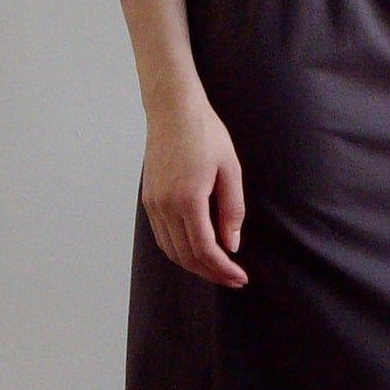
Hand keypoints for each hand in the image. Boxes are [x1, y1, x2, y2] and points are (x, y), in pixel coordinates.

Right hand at [141, 96, 247, 285]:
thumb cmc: (205, 134)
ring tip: (217, 268)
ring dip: (194, 266)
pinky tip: (196, 251)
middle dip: (211, 273)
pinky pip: (162, 237)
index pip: (205, 250)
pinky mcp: (148, 200)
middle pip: (186, 256)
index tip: (240, 277)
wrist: (172, 110)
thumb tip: (231, 245)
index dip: (223, 269)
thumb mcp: (230, 169)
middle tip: (233, 278)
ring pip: (171, 251)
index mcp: (188, 199)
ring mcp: (153, 204)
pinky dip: (179, 251)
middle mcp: (165, 206)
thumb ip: (232, 210)